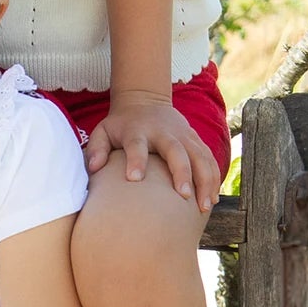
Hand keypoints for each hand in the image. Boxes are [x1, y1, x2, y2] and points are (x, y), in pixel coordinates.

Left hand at [85, 92, 220, 212]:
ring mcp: (183, 135)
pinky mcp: (195, 140)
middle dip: (181, 172)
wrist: (145, 100)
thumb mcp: (103, 131)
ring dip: (205, 180)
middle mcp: (163, 132)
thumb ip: (96, 149)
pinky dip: (214, 177)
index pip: (137, 145)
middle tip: (183, 196)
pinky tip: (212, 198)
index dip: (136, 160)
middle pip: (176, 151)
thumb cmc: (121, 125)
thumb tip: (93, 168)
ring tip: (204, 206)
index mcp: (137, 131)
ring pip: (199, 156)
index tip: (134, 179)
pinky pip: (209, 158)